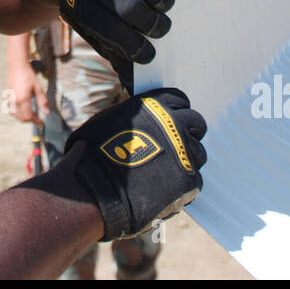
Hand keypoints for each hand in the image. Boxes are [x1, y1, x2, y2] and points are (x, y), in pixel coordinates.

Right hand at [6, 61, 48, 123]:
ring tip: (30, 115)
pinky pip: (11, 110)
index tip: (41, 124)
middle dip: (30, 120)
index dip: (36, 121)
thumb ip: (42, 102)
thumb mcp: (38, 88)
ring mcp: (10, 99)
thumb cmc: (28, 75)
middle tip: (37, 119)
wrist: (16, 66)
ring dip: (22, 117)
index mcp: (23, 99)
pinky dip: (16, 113)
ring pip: (15, 115)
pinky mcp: (7, 97)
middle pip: (21, 118)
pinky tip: (21, 110)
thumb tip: (47, 113)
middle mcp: (15, 101)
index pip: (29, 116)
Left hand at [47, 0, 173, 71]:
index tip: (149, 54)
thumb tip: (131, 83)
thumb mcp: (89, 30)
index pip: (118, 34)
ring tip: (162, 5)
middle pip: (133, 8)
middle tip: (160, 28)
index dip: (138, 48)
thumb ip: (112, 51)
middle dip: (153, 24)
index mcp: (82, 9)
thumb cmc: (87, 6)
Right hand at [66, 88, 206, 240]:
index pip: (179, 99)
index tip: (170, 121)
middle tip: (173, 145)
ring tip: (167, 170)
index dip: (174, 111)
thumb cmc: (91, 154)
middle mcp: (174, 125)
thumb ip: (135, 116)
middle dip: (187, 132)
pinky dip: (182, 183)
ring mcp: (184, 153)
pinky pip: (194, 179)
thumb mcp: (109, 120)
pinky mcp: (189, 181)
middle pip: (196, 123)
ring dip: (186, 158)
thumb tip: (145, 119)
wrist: (92, 190)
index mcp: (155, 106)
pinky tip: (165, 188)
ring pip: (198, 152)